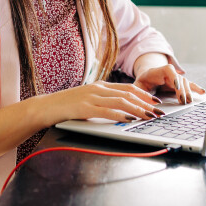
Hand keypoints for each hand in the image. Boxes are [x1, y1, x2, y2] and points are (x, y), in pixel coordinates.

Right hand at [39, 81, 164, 125]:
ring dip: (138, 110)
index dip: (144, 95)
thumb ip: (102, 101)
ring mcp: (91, 97)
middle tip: (159, 112)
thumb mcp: (87, 99)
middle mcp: (98, 89)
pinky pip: (107, 111)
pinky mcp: (85, 108)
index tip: (156, 102)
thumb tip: (121, 110)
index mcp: (100, 86)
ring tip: (150, 117)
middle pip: (128, 94)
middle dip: (146, 103)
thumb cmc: (67, 106)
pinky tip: (130, 120)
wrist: (46, 107)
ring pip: (121, 101)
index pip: (127, 88)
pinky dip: (121, 115)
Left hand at [134, 64, 205, 104]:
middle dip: (182, 90)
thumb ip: (138, 94)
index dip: (174, 78)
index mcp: (157, 72)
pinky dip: (195, 88)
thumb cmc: (141, 83)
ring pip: (185, 82)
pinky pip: (189, 85)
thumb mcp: (136, 87)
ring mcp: (175, 78)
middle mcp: (168, 74)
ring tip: (189, 101)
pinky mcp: (179, 84)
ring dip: (188, 92)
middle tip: (183, 101)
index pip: (168, 71)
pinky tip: (202, 92)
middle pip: (179, 79)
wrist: (146, 77)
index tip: (177, 87)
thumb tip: (142, 104)